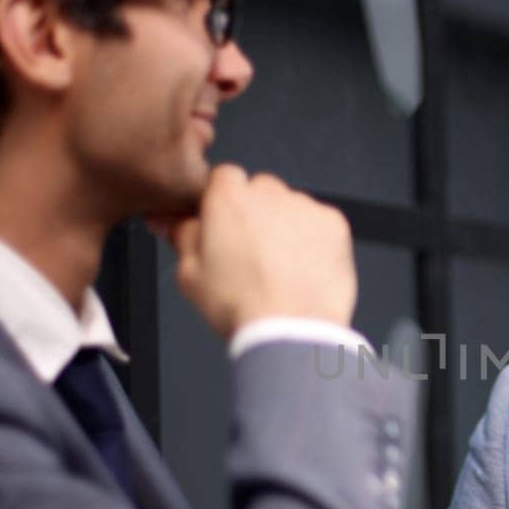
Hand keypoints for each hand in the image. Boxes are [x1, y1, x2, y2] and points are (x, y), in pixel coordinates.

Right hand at [154, 165, 356, 337]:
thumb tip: (174, 220)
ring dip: (285, 226)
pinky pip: (320, 223)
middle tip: (251, 253)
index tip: (224, 225)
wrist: (291, 331)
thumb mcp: (190, 274)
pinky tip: (303, 268)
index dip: (223, 203)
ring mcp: (305, 207)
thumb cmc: (241, 306)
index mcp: (229, 198)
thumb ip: (182, 236)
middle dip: (255, 214)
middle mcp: (269, 193)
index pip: (223, 177)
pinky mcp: (334, 224)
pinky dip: (314, 240)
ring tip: (279, 268)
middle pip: (260, 190)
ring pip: (291, 207)